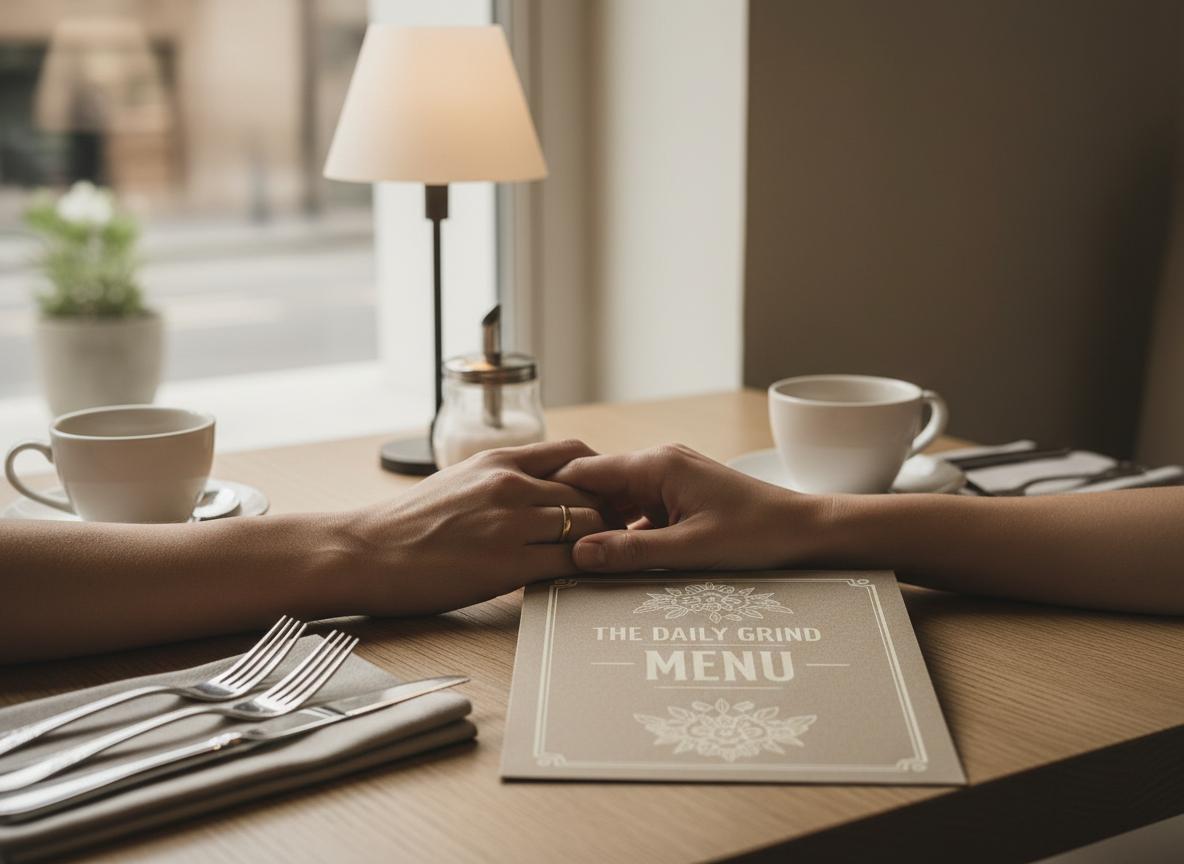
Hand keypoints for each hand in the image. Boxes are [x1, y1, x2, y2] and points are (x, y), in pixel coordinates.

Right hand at [343, 439, 606, 613]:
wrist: (365, 552)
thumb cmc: (406, 522)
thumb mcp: (459, 480)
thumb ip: (501, 478)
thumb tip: (536, 486)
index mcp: (498, 459)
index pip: (575, 452)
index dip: (599, 475)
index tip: (604, 496)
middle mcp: (509, 484)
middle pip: (590, 491)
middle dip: (609, 512)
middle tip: (616, 533)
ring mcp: (510, 524)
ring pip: (588, 525)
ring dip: (600, 542)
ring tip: (601, 558)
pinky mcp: (507, 564)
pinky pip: (569, 562)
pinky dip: (584, 568)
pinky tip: (583, 577)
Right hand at [551, 444, 826, 571]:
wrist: (807, 531)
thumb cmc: (758, 535)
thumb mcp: (691, 551)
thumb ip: (632, 553)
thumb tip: (578, 553)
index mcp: (657, 465)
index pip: (586, 471)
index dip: (552, 494)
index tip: (523, 517)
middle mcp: (661, 463)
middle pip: (598, 486)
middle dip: (572, 514)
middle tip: (539, 545)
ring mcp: (672, 478)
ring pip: (618, 501)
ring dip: (599, 527)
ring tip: (567, 556)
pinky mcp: (683, 496)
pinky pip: (640, 511)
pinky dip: (624, 532)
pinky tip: (613, 560)